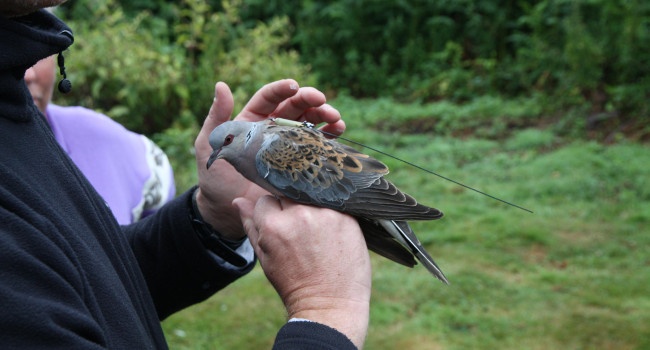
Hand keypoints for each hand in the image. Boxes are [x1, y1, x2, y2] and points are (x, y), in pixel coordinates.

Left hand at [194, 79, 343, 238]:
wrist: (226, 210)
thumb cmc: (214, 177)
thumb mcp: (208, 144)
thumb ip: (216, 116)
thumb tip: (222, 85)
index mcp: (252, 119)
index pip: (270, 97)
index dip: (282, 89)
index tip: (294, 87)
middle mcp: (272, 128)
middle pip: (295, 107)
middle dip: (310, 101)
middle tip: (322, 101)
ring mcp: (288, 145)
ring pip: (310, 122)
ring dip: (324, 116)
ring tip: (336, 118)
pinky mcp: (298, 162)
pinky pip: (316, 145)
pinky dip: (329, 136)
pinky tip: (339, 131)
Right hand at [233, 196, 370, 347]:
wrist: (329, 306)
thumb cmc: (293, 284)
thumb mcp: (265, 257)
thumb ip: (251, 226)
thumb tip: (238, 200)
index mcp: (273, 226)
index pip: (267, 199)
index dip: (273, 213)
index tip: (282, 227)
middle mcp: (299, 215)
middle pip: (289, 194)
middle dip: (292, 207)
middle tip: (302, 230)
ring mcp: (325, 215)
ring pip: (312, 196)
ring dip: (313, 208)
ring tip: (318, 232)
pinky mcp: (346, 218)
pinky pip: (335, 204)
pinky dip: (333, 213)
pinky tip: (333, 232)